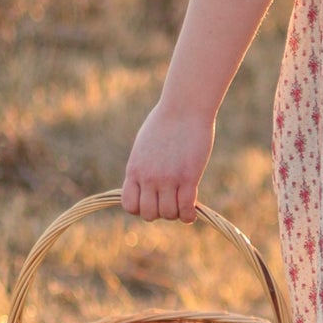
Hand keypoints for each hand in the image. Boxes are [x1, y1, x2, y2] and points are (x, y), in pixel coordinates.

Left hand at [122, 104, 214, 222]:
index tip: (153, 200)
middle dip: (160, 212)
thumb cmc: (167, 121)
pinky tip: (193, 211)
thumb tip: (147, 183)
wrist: (184, 107)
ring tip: (183, 202)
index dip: (141, 208)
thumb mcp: (145, 145)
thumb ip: (143, 165)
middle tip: (171, 201)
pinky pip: (186, 209)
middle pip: (149, 214)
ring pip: (168, 214)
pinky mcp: (188, 178)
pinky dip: (189, 215)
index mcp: (135, 169)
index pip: (130, 205)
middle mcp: (148, 177)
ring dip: (176, 213)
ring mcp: (168, 179)